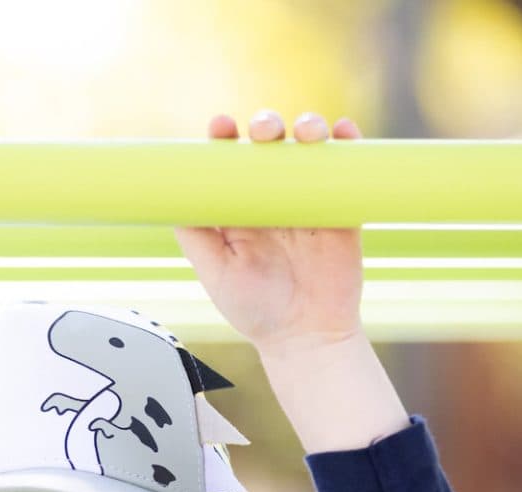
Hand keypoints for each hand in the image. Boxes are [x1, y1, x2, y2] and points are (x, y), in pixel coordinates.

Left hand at [174, 110, 364, 350]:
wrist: (307, 336)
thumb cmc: (256, 310)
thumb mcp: (215, 273)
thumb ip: (195, 234)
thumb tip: (173, 192)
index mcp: (239, 206)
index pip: (229, 159)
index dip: (224, 136)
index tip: (221, 127)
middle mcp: (273, 195)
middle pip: (270, 143)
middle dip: (266, 125)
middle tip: (265, 132)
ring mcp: (309, 197)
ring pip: (309, 146)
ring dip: (309, 127)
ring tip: (308, 132)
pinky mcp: (342, 206)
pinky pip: (348, 164)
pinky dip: (349, 142)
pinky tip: (344, 132)